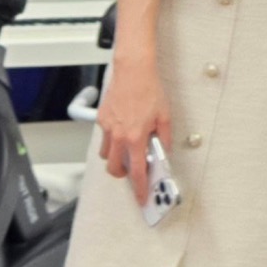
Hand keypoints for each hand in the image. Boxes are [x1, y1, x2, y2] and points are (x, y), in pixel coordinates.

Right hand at [98, 48, 166, 198]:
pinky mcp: (102, 118)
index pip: (137, 173)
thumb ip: (163, 139)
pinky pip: (104, 136)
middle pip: (114, 169)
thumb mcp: (164, 117)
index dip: (139, 189)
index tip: (141, 197)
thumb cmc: (148, 89)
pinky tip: (122, 130)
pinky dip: (111, 139)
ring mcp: (108, 127)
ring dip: (115, 157)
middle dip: (122, 174)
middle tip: (131, 170)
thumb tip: (163, 152)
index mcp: (135, 138)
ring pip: (106, 154)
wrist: (133, 69)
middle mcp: (119, 136)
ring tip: (126, 149)